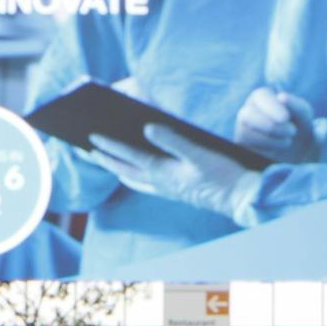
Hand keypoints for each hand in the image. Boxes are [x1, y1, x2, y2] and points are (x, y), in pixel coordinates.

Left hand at [94, 128, 265, 222]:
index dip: (110, 146)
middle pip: (124, 171)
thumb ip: (173, 140)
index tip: (92, 137)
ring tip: (103, 159)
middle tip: (86, 149)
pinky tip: (131, 173)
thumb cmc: (222, 174)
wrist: (239, 198)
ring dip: (117, 169)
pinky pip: (144, 184)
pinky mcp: (174, 191)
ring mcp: (166, 189)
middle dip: (105, 160)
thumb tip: (148, 127)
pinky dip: (133, 177)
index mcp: (163, 172)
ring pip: (133, 179)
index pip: (129, 157)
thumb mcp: (200, 153)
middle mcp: (160, 183)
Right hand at [233, 87, 317, 161]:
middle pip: (250, 117)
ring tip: (288, 139)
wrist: (297, 146)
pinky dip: (269, 149)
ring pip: (248, 134)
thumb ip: (295, 104)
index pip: (260, 98)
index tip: (285, 118)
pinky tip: (277, 146)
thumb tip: (281, 97)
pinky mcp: (242, 143)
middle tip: (293, 131)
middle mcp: (247, 109)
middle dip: (273, 127)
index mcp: (261, 96)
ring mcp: (242, 127)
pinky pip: (250, 147)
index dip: (272, 108)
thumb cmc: (299, 123)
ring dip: (273, 140)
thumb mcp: (303, 112)